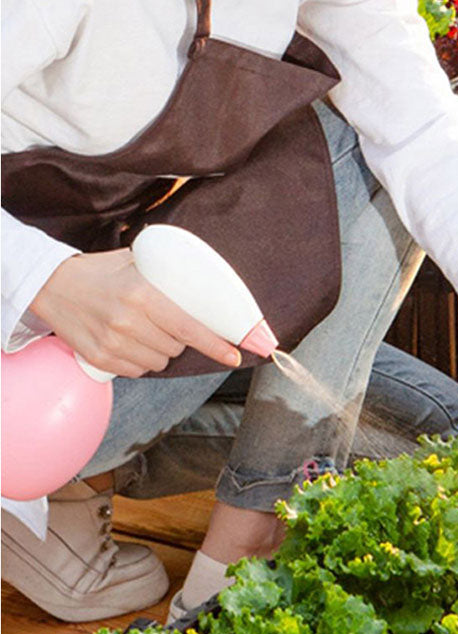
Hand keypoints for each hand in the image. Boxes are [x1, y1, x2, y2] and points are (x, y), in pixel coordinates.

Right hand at [29, 249, 241, 377]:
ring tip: (145, 332)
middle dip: (180, 340)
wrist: (47, 285)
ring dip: (161, 352)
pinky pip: (137, 371)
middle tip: (166, 324)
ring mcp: (112, 343)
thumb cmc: (97, 271)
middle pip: (176, 348)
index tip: (234, 355)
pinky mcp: (99, 359)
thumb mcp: (133, 262)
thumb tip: (203, 281)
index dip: (215, 345)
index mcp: (141, 295)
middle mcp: (127, 321)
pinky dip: (140, 361)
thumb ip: (165, 272)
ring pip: (159, 363)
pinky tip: (130, 343)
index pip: (189, 328)